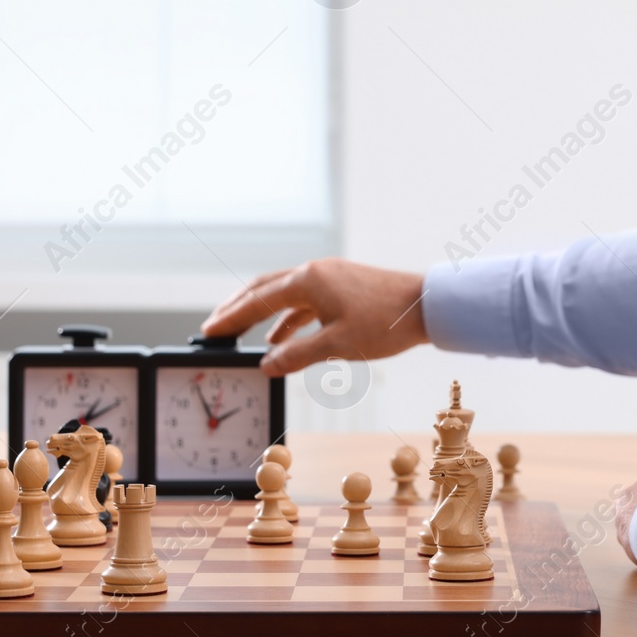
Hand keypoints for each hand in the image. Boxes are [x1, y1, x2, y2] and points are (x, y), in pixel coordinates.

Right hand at [201, 258, 428, 376]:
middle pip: (265, 289)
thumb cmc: (385, 323)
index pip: (258, 300)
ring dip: (262, 313)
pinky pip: (305, 300)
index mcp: (308, 280)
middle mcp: (315, 272)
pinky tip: (281, 337)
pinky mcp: (343, 285)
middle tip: (215, 327)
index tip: (210, 331)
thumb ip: (297, 355)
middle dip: (238, 309)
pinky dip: (289, 317)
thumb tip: (266, 365)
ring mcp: (329, 277)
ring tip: (243, 334)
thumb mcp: (337, 345)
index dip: (232, 317)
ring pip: (285, 294)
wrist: (426, 306)